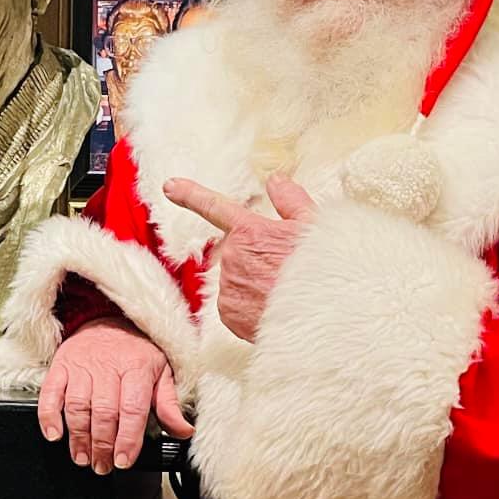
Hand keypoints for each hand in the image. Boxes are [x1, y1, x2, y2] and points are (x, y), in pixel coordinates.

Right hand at [38, 317, 192, 474]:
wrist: (108, 318)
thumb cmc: (135, 350)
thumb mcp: (161, 371)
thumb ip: (169, 404)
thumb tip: (183, 432)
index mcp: (136, 367)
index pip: (132, 408)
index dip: (127, 439)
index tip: (123, 461)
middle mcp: (107, 366)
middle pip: (103, 412)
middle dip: (102, 445)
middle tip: (102, 466)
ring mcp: (81, 366)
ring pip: (77, 406)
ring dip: (78, 437)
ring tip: (83, 457)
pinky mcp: (61, 365)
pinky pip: (50, 392)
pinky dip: (49, 416)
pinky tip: (54, 434)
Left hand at [163, 174, 315, 340]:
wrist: (329, 317)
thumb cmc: (326, 270)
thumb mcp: (316, 227)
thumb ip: (291, 201)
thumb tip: (276, 181)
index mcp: (251, 231)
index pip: (215, 207)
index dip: (190, 194)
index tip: (170, 186)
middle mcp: (233, 257)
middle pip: (237, 251)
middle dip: (256, 258)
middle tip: (286, 271)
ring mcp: (228, 286)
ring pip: (237, 278)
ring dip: (255, 282)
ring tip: (284, 293)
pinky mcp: (228, 314)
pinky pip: (235, 304)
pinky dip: (250, 306)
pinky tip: (273, 308)